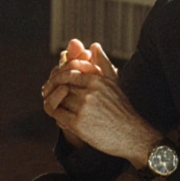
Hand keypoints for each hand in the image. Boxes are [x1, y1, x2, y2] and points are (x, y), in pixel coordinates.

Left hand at [43, 41, 157, 163]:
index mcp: (97, 80)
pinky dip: (55, 114)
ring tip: (52, 103)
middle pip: (62, 84)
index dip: (58, 75)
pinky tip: (59, 116)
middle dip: (52, 87)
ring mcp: (84, 108)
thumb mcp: (114, 83)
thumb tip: (94, 45)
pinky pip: (58, 114)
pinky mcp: (78, 124)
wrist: (132, 135)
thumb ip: (103, 63)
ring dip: (52, 101)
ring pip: (58, 99)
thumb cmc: (122, 109)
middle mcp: (90, 92)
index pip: (69, 71)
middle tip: (47, 91)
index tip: (55, 80)